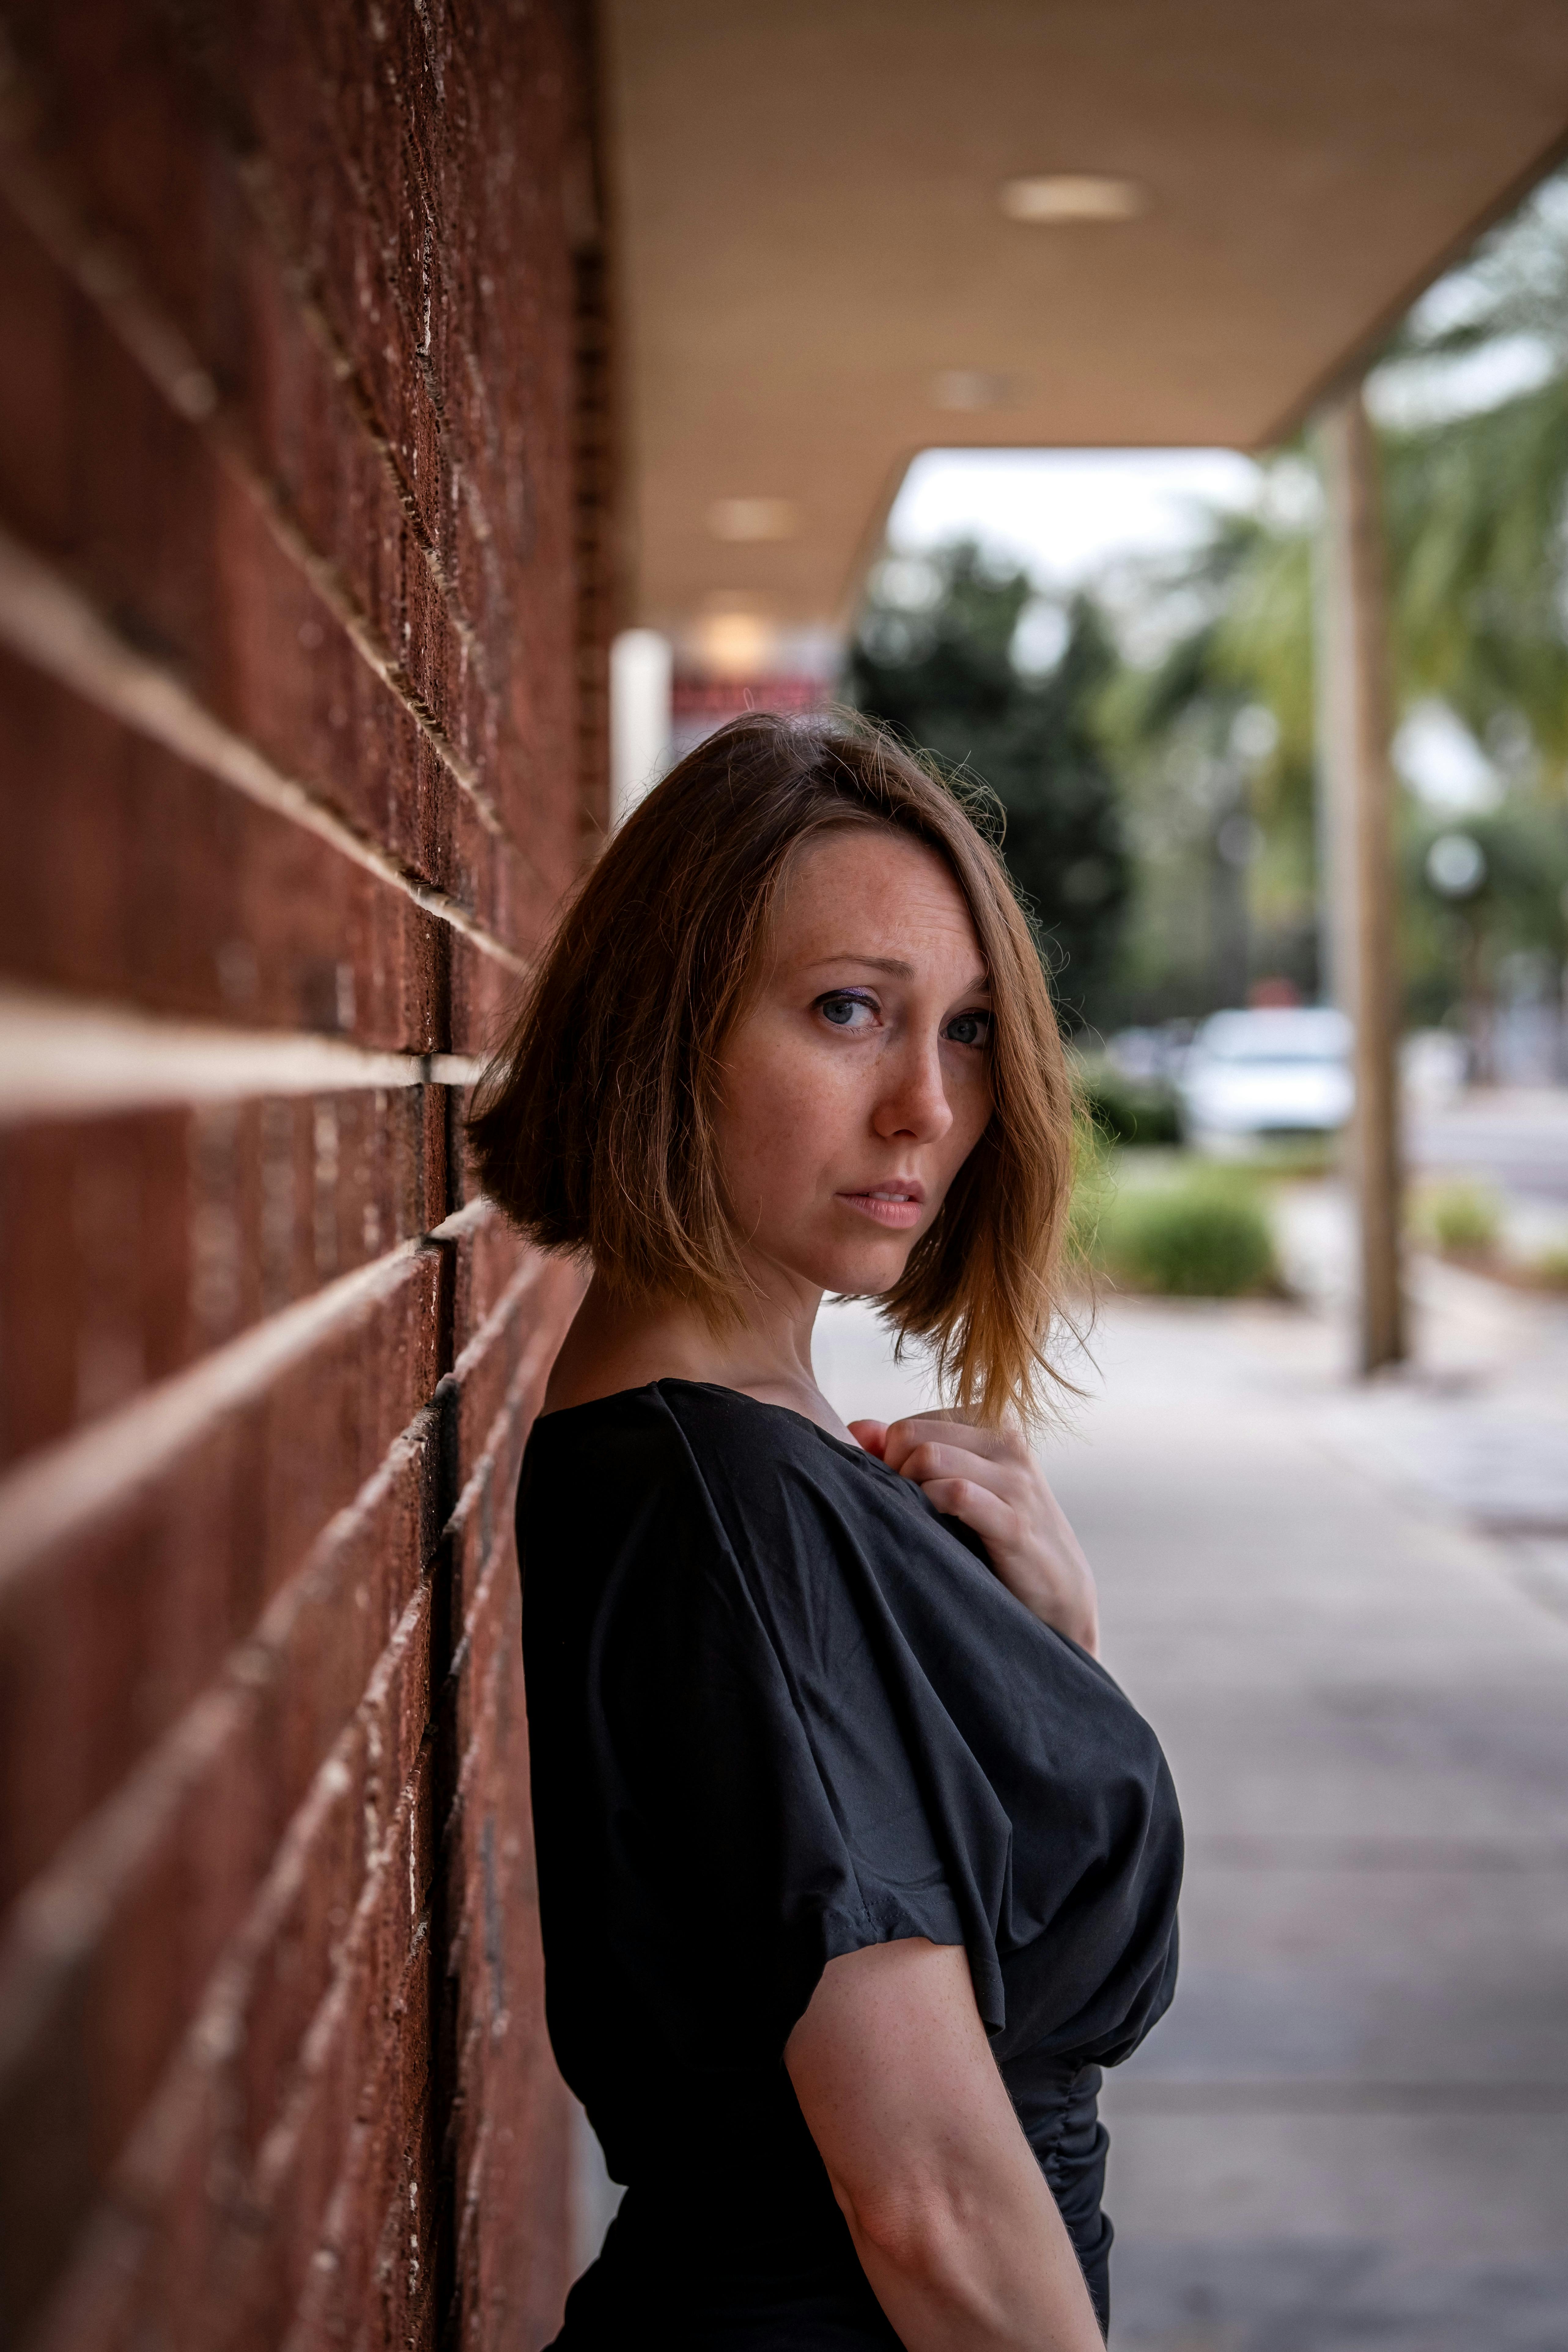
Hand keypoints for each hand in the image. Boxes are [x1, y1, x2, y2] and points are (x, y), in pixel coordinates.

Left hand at [849, 1413, 1099, 1656]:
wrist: (1061, 1590)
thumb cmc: (1000, 1534)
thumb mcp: (962, 1483)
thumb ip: (911, 1452)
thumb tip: (857, 1428)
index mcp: (995, 1424)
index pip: (912, 1423)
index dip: (890, 1460)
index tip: (899, 1494)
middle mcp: (1008, 1442)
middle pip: (913, 1435)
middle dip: (892, 1472)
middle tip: (901, 1509)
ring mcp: (1016, 1481)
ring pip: (930, 1458)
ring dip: (907, 1491)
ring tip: (917, 1520)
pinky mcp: (1016, 1521)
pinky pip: (956, 1494)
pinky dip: (930, 1507)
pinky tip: (934, 1531)